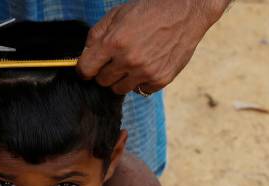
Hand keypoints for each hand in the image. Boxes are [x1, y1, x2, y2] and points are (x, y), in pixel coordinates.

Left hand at [77, 0, 229, 94]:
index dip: (84, 70)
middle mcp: (129, 59)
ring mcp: (146, 72)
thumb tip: (83, 56)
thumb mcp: (117, 14)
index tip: (88, 69)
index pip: (86, 69)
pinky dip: (141, 81)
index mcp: (114, 41)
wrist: (185, 11)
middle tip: (115, 60)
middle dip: (105, 72)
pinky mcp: (161, 79)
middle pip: (102, 81)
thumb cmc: (148, 10)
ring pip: (119, 89)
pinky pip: (140, 90)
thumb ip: (96, 36)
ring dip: (122, 79)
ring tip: (132, 62)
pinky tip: (147, 65)